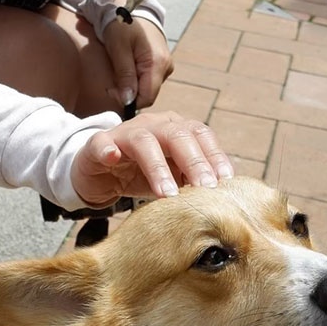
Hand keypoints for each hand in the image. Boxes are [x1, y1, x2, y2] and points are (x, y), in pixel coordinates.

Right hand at [70, 111, 233, 206]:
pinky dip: (108, 150)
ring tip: (167, 194)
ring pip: (145, 142)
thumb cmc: (142, 175)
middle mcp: (155, 125)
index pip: (202, 135)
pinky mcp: (99, 144)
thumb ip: (194, 182)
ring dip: (158, 168)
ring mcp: (126, 133)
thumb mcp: (173, 179)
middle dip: (194, 163)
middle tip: (204, 189)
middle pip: (178, 136)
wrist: (100, 174)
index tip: (227, 181)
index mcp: (177, 129)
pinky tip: (113, 159)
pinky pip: (103, 144)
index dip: (215, 156)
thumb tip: (225, 200)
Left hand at [102, 12, 173, 108]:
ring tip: (117, 73)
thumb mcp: (118, 48)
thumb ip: (124, 75)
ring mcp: (165, 66)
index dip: (128, 101)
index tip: (111, 92)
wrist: (130, 6)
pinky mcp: (160, 65)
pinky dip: (135, 81)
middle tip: (111, 85)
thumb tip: (128, 101)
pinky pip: (148, 80)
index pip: (147, 98)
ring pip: (147, 89)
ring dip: (131, 87)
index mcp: (158, 63)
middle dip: (129, 95)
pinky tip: (125, 71)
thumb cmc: (122, 23)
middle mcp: (166, 67)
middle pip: (147, 95)